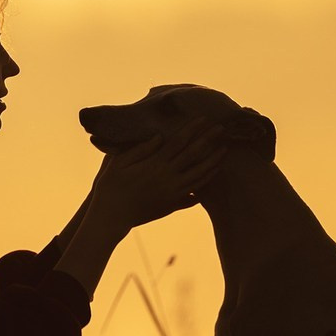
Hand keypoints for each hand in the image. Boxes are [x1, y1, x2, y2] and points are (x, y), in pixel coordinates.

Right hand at [87, 117, 225, 231]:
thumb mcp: (119, 162)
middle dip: (208, 140)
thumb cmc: (111, 186)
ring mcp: (171, 192)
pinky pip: (193, 194)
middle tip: (222, 129)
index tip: (203, 119)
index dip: (192, 129)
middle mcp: (167, 177)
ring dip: (213, 162)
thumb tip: (159, 137)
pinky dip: (204, 184)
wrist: (112, 216)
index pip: (178, 142)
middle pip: (193, 155)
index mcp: (154, 164)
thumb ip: (140, 149)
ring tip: (224, 151)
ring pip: (198, 175)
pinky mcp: (171, 204)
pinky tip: (212, 176)